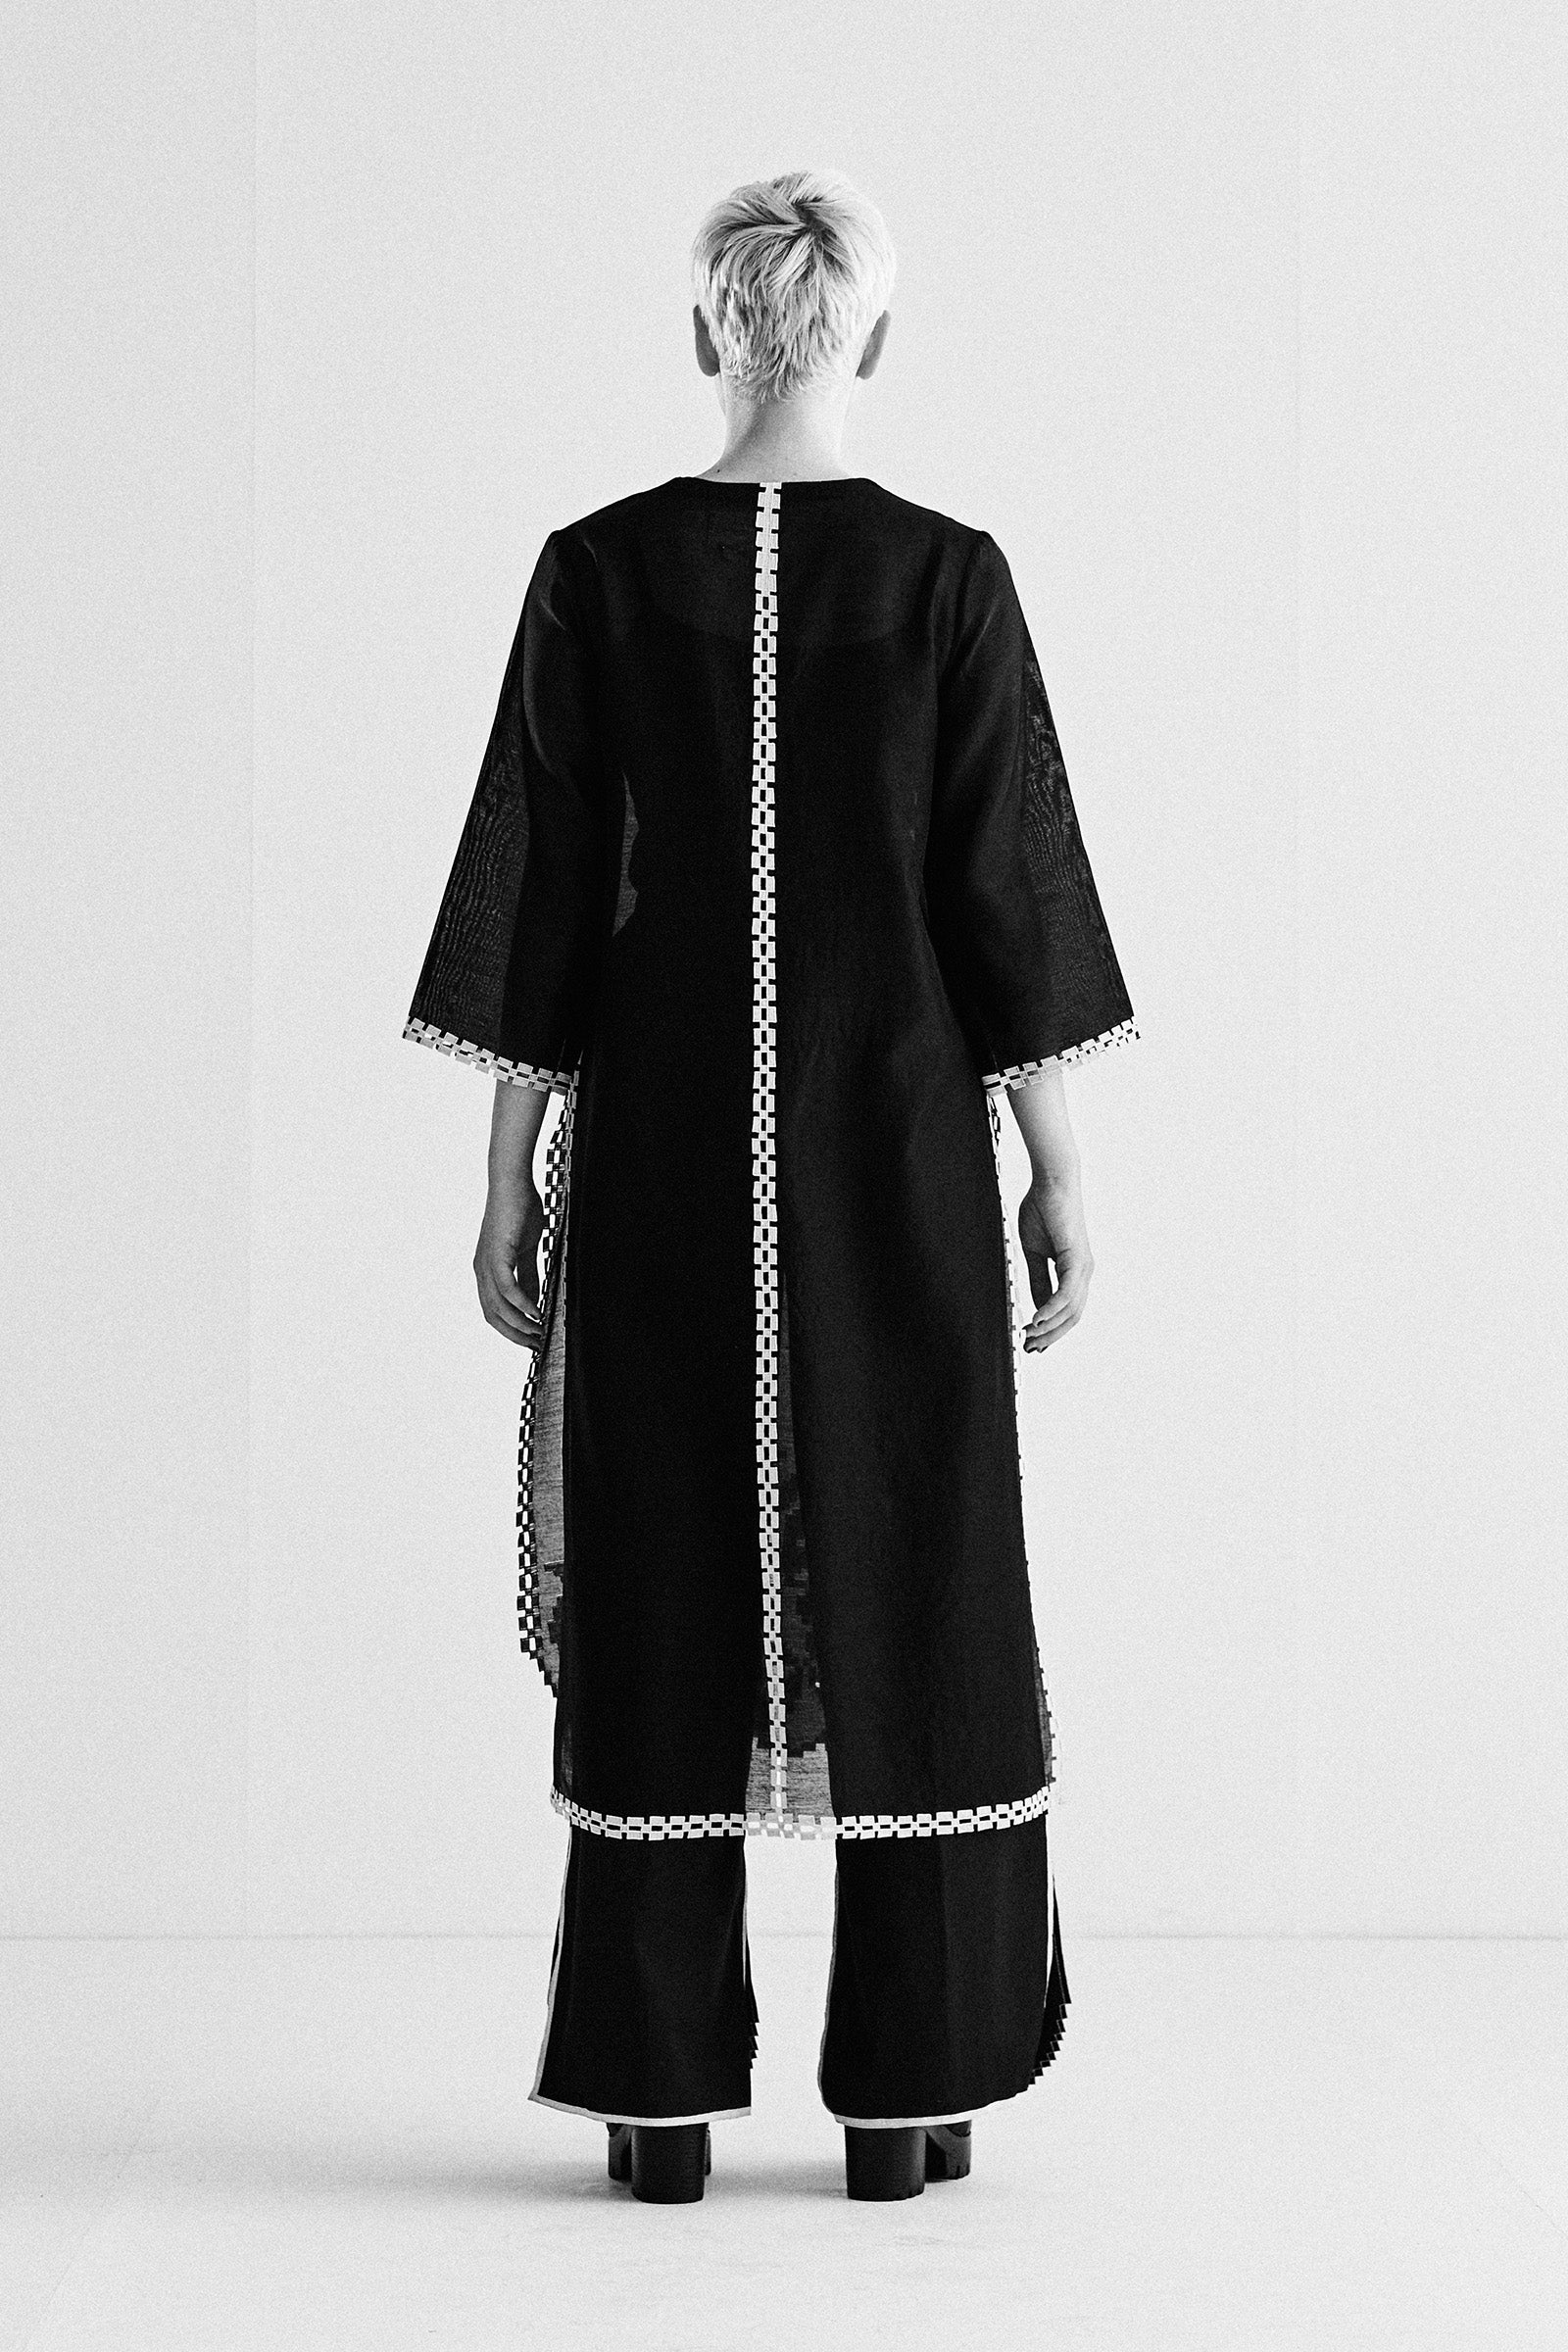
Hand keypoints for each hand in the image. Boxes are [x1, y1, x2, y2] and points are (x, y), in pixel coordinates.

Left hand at [473, 1179, 545, 1348]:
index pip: (493, 1310)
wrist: (513, 1183)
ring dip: (520, 1323)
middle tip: (536, 1345)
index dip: (510, 1328)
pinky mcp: (496, 1254)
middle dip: (514, 1334)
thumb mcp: (527, 1249)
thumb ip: (529, 1275)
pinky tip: (537, 1313)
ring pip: (498, 1306)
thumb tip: (534, 1300)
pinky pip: (507, 1288)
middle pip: (492, 1315)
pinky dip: (522, 1304)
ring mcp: (486, 1263)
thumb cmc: (520, 1210)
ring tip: (539, 1333)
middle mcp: (481, 1270)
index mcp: (486, 1270)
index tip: (530, 1339)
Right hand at [1016, 1179, 1094, 1353]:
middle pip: (1072, 1317)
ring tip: (1028, 1336)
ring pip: (1071, 1310)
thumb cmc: (1042, 1210)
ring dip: (1049, 1328)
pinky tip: (1037, 1319)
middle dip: (1050, 1336)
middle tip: (1028, 1347)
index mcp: (1074, 1271)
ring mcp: (1083, 1267)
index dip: (1051, 1331)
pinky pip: (1066, 1293)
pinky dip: (1051, 1309)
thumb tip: (1036, 1307)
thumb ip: (1037, 1280)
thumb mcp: (1034, 1253)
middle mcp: (1083, 1273)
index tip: (1032, 1343)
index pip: (1067, 1311)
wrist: (1050, 1183)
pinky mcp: (1077, 1259)